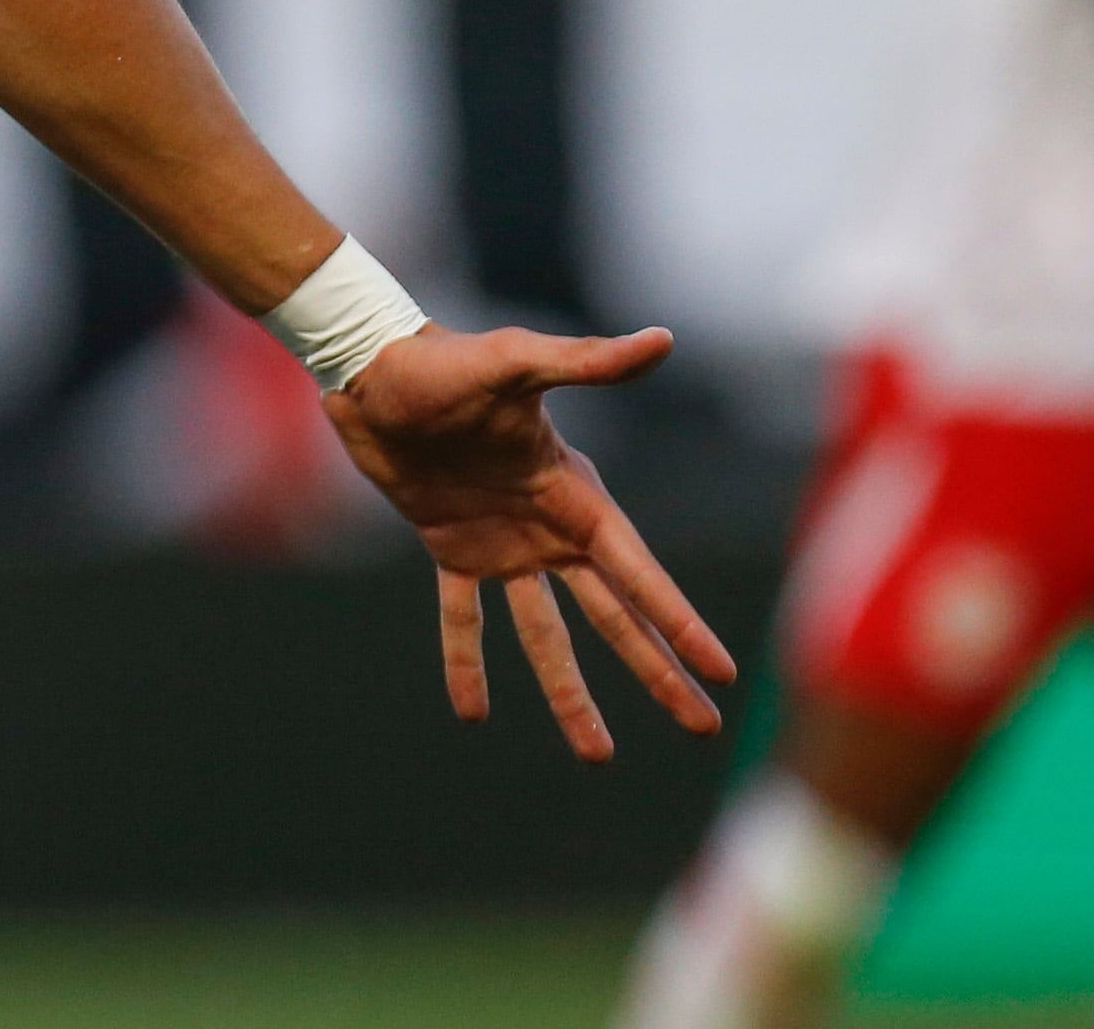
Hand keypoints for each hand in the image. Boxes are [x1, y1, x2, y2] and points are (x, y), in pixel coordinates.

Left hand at [323, 322, 737, 760]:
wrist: (371, 368)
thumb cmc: (444, 361)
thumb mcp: (517, 362)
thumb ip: (588, 362)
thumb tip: (663, 339)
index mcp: (575, 496)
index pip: (639, 575)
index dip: (679, 625)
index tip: (722, 675)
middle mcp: (549, 529)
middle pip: (613, 617)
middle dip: (655, 672)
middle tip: (700, 729)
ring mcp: (503, 544)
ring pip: (546, 634)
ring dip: (570, 691)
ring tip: (597, 754)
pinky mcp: (451, 549)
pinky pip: (463, 618)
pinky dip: (467, 661)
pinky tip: (473, 712)